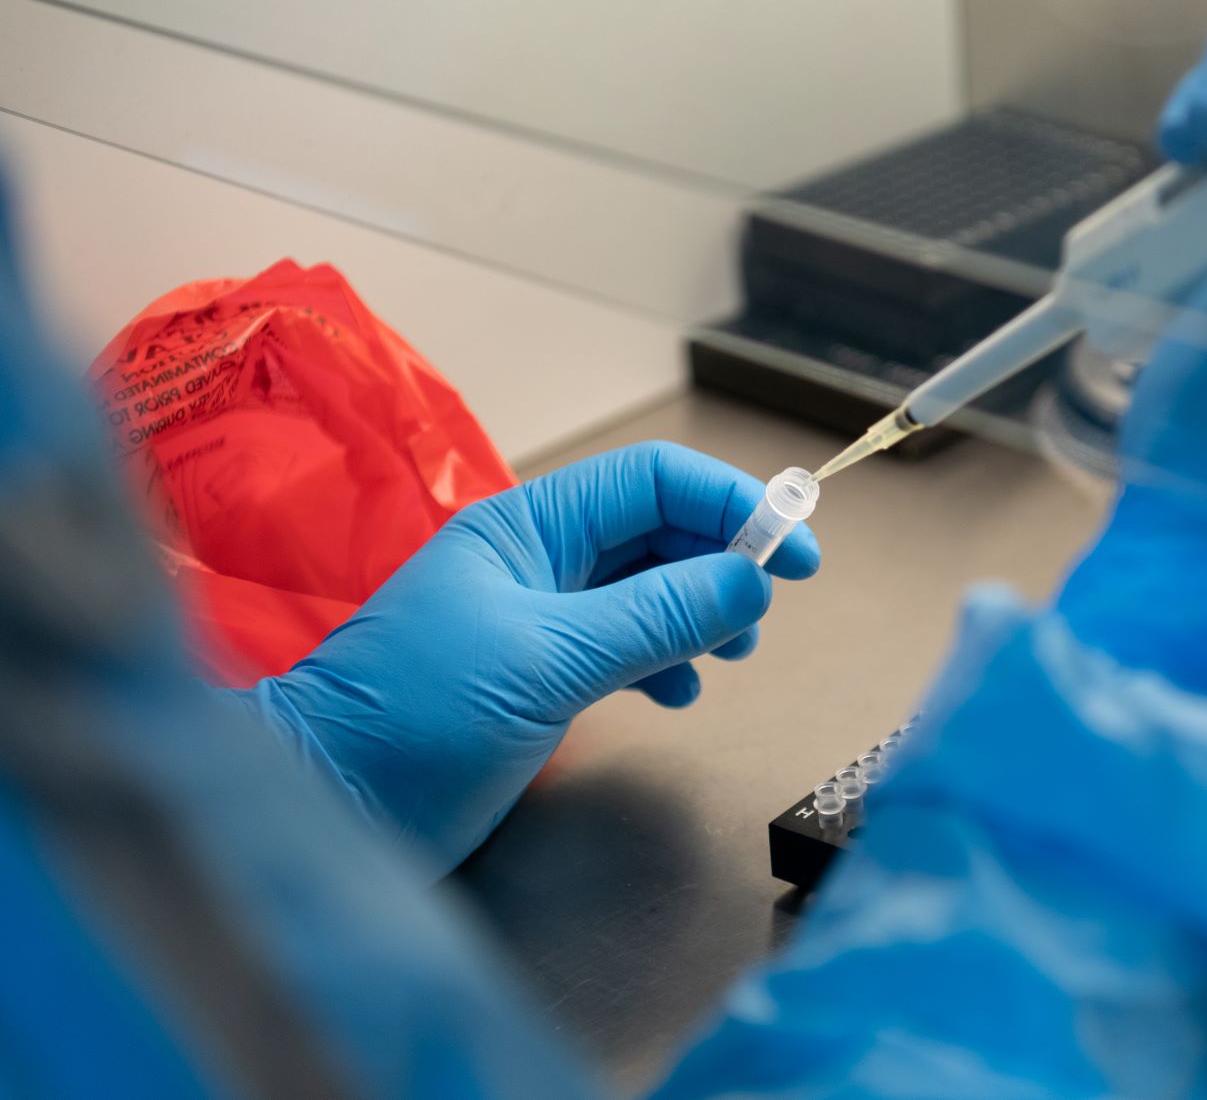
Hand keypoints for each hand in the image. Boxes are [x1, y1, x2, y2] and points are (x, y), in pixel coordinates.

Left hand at [230, 441, 819, 867]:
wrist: (326, 809)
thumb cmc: (417, 719)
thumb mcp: (548, 660)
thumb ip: (656, 616)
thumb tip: (751, 580)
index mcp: (528, 526)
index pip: (652, 480)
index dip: (733, 503)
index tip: (797, 552)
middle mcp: (536, 561)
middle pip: (657, 532)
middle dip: (722, 562)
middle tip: (765, 617)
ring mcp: (535, 620)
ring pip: (647, 591)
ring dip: (700, 615)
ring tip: (729, 659)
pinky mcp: (535, 678)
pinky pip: (624, 647)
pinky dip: (664, 663)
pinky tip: (676, 697)